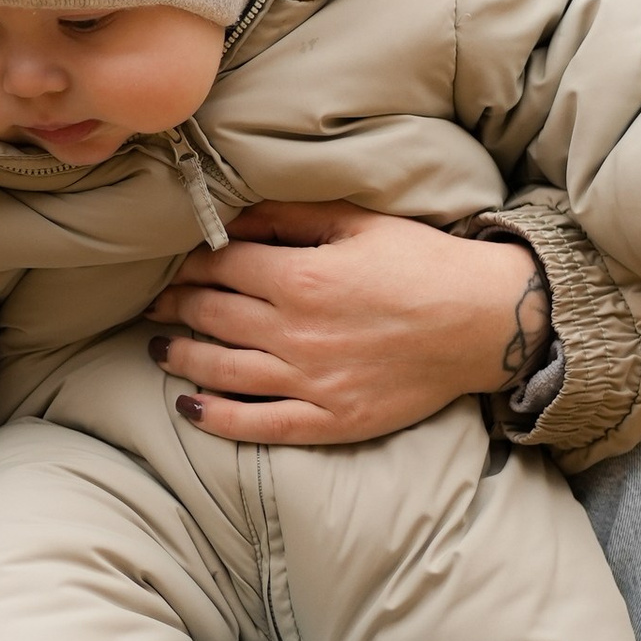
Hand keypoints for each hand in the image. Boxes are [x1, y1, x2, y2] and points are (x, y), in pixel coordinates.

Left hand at [145, 203, 548, 445]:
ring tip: (158, 350)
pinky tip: (190, 408)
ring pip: (221, 371)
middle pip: (212, 316)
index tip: (178, 265)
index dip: (190, 264)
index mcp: (301, 276)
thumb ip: (292, 216)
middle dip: (176, 307)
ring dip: (180, 358)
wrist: (483, 323)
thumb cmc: (423, 264)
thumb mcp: (358, 222)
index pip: (220, 267)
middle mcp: (296, 331)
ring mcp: (311, 380)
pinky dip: (217, 418)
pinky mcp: (329, 419)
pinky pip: (258, 423)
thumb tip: (236, 216)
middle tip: (156, 305)